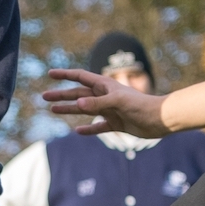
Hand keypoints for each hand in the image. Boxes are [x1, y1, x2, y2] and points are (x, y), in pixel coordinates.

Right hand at [42, 68, 167, 136]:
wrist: (160, 120)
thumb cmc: (141, 106)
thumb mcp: (118, 102)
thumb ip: (98, 103)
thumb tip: (78, 104)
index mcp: (105, 86)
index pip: (80, 77)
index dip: (65, 75)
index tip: (50, 74)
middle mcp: (105, 96)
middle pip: (78, 94)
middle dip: (61, 94)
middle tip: (44, 96)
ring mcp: (110, 110)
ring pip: (84, 109)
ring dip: (69, 109)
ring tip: (53, 110)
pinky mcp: (116, 124)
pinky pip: (98, 127)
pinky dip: (88, 129)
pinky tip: (78, 131)